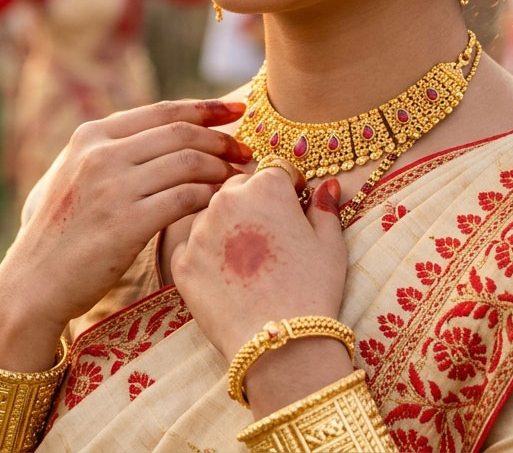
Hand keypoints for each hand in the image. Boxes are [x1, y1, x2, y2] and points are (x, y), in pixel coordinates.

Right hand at [0, 99, 251, 371]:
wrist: (33, 283)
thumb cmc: (64, 230)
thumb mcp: (75, 173)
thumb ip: (113, 149)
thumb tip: (171, 130)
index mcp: (90, 135)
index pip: (163, 111)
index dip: (206, 108)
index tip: (237, 109)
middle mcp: (100, 154)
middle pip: (181, 133)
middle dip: (221, 138)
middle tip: (245, 150)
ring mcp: (112, 188)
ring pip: (188, 163)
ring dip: (220, 167)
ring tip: (237, 177)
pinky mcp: (126, 223)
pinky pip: (185, 198)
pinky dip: (210, 196)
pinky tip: (220, 202)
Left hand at [170, 169, 346, 362]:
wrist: (281, 343)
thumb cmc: (313, 289)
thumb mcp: (330, 243)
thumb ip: (325, 206)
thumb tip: (326, 185)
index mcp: (266, 187)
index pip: (274, 170)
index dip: (288, 187)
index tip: (294, 205)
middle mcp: (227, 200)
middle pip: (238, 187)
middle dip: (254, 202)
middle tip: (270, 234)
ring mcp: (200, 231)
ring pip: (212, 216)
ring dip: (227, 227)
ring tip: (248, 261)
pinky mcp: (182, 262)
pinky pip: (192, 247)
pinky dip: (207, 256)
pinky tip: (227, 277)